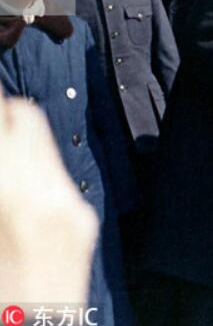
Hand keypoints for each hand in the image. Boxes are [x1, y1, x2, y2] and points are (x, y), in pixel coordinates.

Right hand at [0, 92, 97, 301]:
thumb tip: (1, 143)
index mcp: (9, 199)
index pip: (4, 117)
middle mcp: (46, 196)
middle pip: (24, 116)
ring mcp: (70, 205)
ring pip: (41, 139)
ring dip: (12, 137)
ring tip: (2, 157)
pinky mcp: (82, 219)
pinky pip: (54, 172)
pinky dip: (30, 166)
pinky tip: (12, 186)